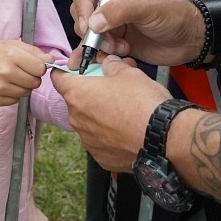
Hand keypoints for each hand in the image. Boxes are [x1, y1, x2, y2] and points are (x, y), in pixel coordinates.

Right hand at [0, 40, 53, 112]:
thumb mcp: (12, 45)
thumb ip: (34, 52)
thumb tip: (52, 60)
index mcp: (11, 55)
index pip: (41, 68)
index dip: (39, 67)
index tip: (32, 65)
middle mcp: (5, 72)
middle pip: (35, 82)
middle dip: (32, 78)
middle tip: (21, 72)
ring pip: (26, 93)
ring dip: (23, 87)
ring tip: (11, 78)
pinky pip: (16, 101)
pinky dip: (14, 95)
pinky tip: (4, 85)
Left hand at [49, 55, 170, 171]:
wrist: (162, 137)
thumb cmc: (143, 103)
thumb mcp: (129, 72)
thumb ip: (112, 66)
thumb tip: (109, 63)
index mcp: (78, 94)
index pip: (58, 78)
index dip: (67, 72)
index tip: (75, 71)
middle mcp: (77, 119)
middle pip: (76, 101)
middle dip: (90, 94)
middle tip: (111, 90)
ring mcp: (88, 141)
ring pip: (89, 123)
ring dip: (100, 116)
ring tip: (124, 113)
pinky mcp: (101, 157)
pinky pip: (101, 142)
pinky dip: (110, 136)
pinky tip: (127, 131)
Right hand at [70, 0, 203, 66]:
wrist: (189, 40)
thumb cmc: (174, 15)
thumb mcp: (148, 8)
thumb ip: (119, 11)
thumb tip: (92, 23)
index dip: (81, 4)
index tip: (89, 24)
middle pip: (79, 10)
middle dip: (89, 28)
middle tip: (106, 40)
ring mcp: (109, 20)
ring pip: (86, 31)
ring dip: (97, 43)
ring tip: (120, 48)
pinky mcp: (113, 40)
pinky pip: (94, 47)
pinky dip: (96, 54)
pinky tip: (106, 60)